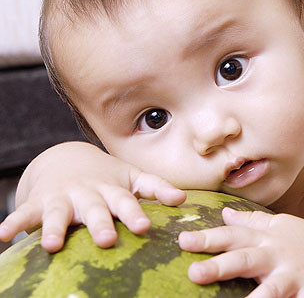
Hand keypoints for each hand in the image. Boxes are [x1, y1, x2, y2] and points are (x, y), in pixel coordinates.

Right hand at [0, 141, 185, 251]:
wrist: (68, 159)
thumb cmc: (108, 176)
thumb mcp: (132, 178)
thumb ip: (157, 187)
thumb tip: (184, 199)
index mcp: (113, 190)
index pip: (126, 202)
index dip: (134, 214)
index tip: (143, 228)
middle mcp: (89, 194)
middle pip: (95, 210)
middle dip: (100, 224)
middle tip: (107, 240)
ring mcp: (63, 198)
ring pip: (59, 213)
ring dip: (55, 228)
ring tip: (52, 245)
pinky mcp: (40, 202)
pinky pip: (25, 213)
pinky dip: (14, 222)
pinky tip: (3, 236)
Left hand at [178, 208, 303, 297]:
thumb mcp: (281, 226)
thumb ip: (252, 222)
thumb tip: (224, 213)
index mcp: (268, 239)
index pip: (234, 235)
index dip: (208, 238)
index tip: (183, 240)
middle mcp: (278, 256)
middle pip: (246, 259)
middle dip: (220, 266)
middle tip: (194, 272)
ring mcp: (296, 277)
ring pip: (272, 290)